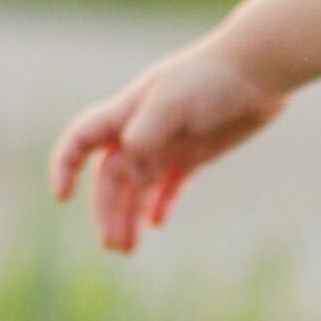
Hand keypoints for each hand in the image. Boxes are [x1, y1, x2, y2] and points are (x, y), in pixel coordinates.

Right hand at [49, 35, 288, 252]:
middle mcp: (141, 130)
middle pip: (111, 177)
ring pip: (138, 186)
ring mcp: (168, 143)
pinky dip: (160, 204)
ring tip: (127, 248)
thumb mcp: (172, 103)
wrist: (258, 71)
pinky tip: (156, 224)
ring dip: (129, 216)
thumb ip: (145, 132)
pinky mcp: (195, 154)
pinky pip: (170, 185)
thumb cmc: (211, 79)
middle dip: (107, 210)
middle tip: (113, 245)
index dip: (66, 167)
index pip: (82, 140)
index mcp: (126, 114)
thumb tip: (128, 162)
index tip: (63, 198)